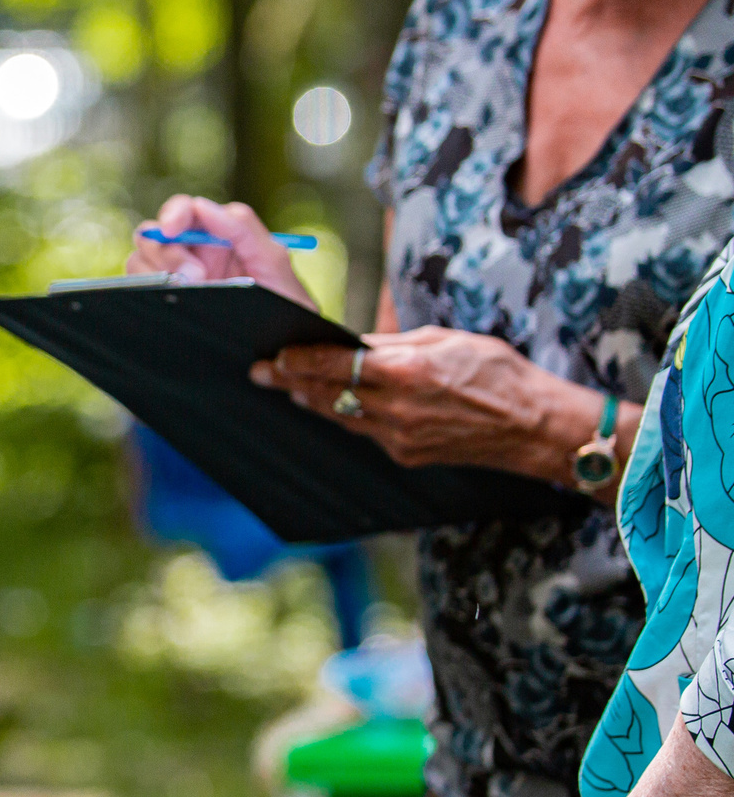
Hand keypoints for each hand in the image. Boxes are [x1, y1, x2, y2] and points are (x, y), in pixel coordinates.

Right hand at [126, 196, 315, 308]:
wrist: (283, 349)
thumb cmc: (284, 303)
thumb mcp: (273, 262)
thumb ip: (243, 228)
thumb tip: (203, 206)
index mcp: (216, 236)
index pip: (184, 211)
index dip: (173, 214)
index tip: (173, 229)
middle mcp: (190, 254)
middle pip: (153, 234)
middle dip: (169, 253)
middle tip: (196, 277)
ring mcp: (173, 279)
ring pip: (139, 261)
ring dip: (159, 274)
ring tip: (191, 293)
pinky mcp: (162, 302)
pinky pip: (137, 289)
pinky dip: (146, 292)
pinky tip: (173, 303)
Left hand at [250, 325, 601, 481]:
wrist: (535, 427)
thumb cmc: (497, 373)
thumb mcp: (445, 340)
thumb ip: (393, 344)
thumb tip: (352, 343)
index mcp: (406, 372)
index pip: (335, 364)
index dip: (298, 360)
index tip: (274, 355)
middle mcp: (396, 409)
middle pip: (327, 394)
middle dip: (290, 382)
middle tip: (261, 372)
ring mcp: (399, 437)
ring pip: (340, 416)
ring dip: (312, 401)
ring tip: (288, 386)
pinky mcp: (406, 456)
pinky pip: (365, 432)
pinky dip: (347, 416)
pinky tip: (333, 405)